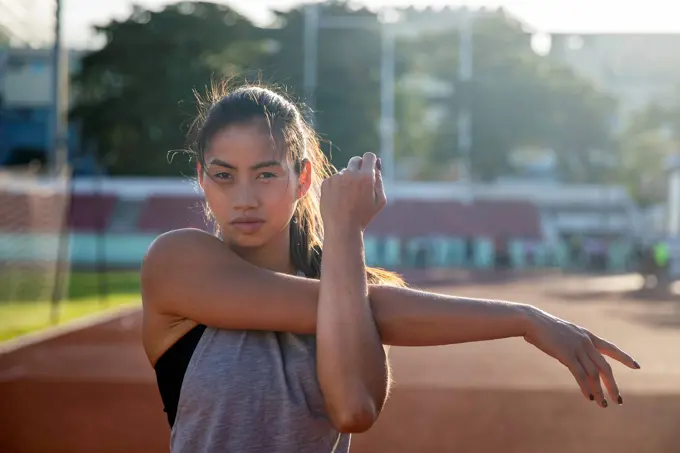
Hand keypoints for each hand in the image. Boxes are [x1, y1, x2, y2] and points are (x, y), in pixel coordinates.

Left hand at [320, 152, 385, 230]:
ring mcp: (336, 178)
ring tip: (348, 198)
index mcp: (366, 177)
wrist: (342, 228)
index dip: (370, 162)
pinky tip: (339, 199)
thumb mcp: (380, 201)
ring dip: (347, 179)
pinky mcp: (326, 183)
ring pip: (344, 172)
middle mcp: (350, 174)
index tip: (369, 167)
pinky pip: (334, 179)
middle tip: (359, 181)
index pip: (369, 156)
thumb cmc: (363, 216)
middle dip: (359, 167)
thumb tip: (376, 165)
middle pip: (355, 160)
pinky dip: (337, 186)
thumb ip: (380, 181)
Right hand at [523, 307, 639, 407]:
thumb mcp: (563, 334)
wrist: (532, 320)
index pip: (611, 348)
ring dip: (599, 391)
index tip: (637, 366)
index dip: (624, 358)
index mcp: (587, 336)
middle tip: (618, 399)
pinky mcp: (566, 355)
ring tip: (602, 404)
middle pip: (605, 367)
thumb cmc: (543, 327)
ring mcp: (577, 348)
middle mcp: (586, 342)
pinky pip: (580, 375)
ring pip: (594, 374)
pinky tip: (588, 397)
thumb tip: (574, 359)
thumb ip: (572, 345)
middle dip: (612, 385)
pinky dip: (586, 387)